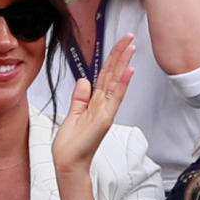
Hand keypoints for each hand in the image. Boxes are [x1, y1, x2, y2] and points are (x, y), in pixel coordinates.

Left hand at [52, 34, 134, 175]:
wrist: (68, 162)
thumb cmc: (71, 143)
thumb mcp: (73, 113)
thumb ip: (80, 97)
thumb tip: (84, 80)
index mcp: (96, 102)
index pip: (106, 75)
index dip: (112, 58)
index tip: (120, 43)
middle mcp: (103, 105)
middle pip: (113, 74)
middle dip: (121, 54)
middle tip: (130, 37)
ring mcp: (106, 111)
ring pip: (116, 82)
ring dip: (124, 64)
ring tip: (131, 47)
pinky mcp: (104, 119)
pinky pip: (114, 98)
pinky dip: (121, 84)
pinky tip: (129, 71)